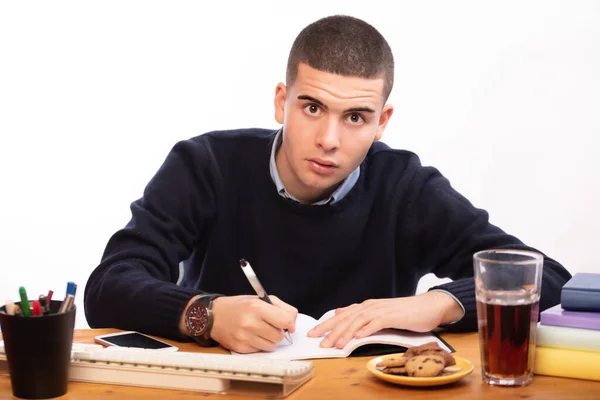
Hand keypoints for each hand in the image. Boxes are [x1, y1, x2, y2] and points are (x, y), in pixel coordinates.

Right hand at [209, 295, 296, 353]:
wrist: (213, 315)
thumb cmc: (239, 306)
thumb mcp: (261, 299)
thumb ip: (282, 308)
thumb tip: (293, 325)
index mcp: (257, 307)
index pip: (285, 321)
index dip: (288, 322)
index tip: (284, 322)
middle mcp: (250, 323)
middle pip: (279, 336)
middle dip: (276, 331)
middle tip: (267, 324)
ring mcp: (244, 337)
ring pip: (271, 346)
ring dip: (268, 339)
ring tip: (258, 330)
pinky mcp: (240, 348)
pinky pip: (260, 351)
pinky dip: (258, 345)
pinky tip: (250, 336)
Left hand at [306, 291, 462, 348]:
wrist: (428, 307)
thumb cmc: (405, 313)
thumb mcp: (380, 314)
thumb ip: (362, 315)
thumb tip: (341, 313)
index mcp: (366, 306)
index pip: (341, 316)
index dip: (326, 324)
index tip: (312, 334)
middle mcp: (371, 306)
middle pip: (346, 318)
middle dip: (330, 330)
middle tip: (317, 341)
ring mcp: (381, 310)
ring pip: (358, 321)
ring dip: (345, 333)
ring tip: (335, 344)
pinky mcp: (393, 316)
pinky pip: (376, 323)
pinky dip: (366, 329)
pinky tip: (358, 337)